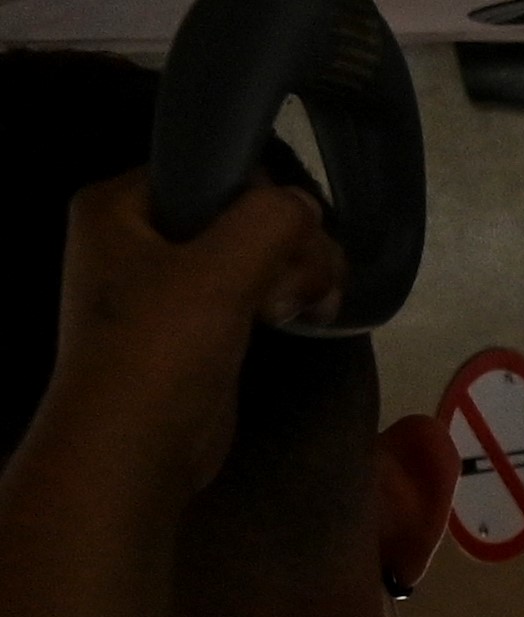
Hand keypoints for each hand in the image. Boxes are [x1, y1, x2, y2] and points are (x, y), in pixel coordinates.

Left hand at [19, 173, 343, 495]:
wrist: (134, 449)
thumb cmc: (162, 350)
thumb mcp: (220, 270)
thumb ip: (272, 220)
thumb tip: (308, 207)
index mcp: (116, 206)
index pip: (207, 168)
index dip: (262, 195)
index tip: (298, 237)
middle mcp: (132, 236)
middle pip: (234, 211)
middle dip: (286, 242)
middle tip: (311, 282)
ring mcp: (160, 284)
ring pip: (248, 251)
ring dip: (292, 272)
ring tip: (313, 305)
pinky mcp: (188, 326)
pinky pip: (246, 289)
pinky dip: (279, 299)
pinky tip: (303, 318)